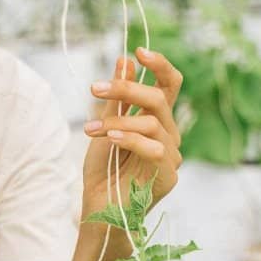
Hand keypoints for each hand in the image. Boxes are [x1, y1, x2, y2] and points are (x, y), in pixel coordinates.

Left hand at [81, 47, 182, 211]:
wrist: (99, 210)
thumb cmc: (103, 170)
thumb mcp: (105, 127)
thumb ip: (117, 98)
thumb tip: (125, 59)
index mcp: (157, 120)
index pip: (169, 86)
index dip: (159, 65)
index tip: (137, 51)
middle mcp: (169, 135)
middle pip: (159, 99)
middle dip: (126, 89)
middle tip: (96, 88)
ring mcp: (172, 156)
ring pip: (153, 122)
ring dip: (117, 121)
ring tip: (89, 130)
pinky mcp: (168, 176)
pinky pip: (154, 148)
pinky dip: (130, 139)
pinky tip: (109, 139)